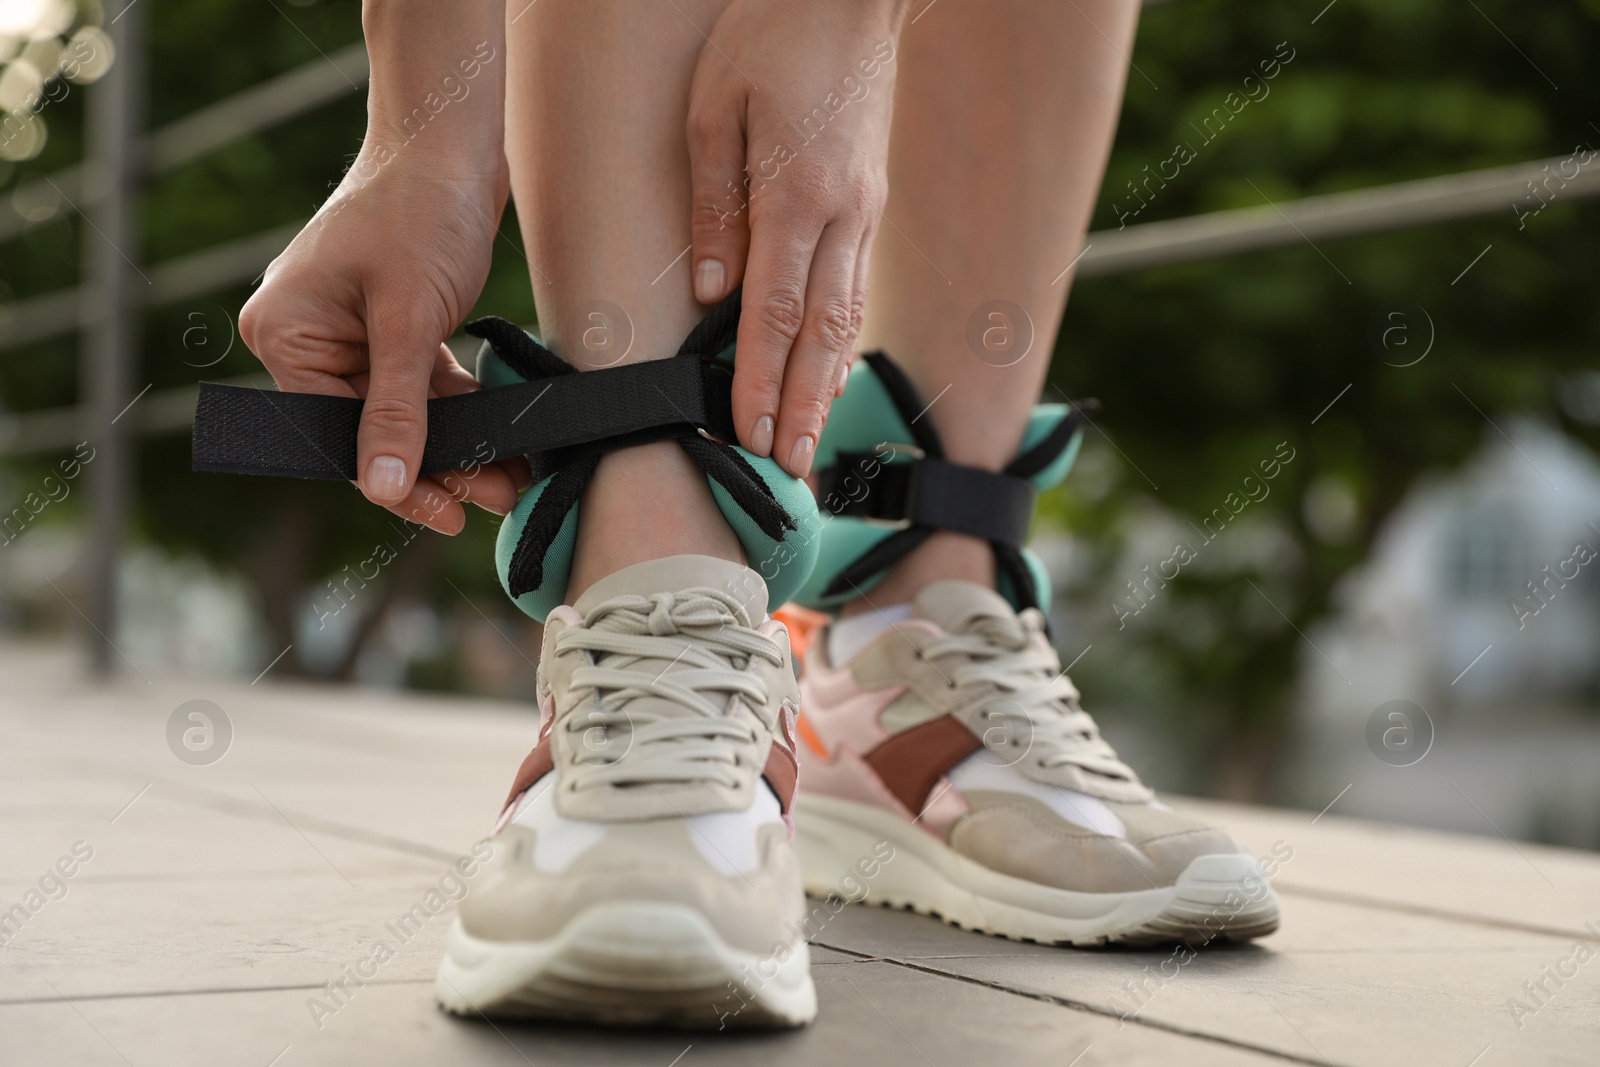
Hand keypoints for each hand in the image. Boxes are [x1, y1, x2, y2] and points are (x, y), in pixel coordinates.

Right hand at [241, 153, 526, 533]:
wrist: (453, 141)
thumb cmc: (419, 210)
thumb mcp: (407, 318)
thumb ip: (395, 406)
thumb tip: (380, 485)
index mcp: (285, 334)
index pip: (336, 434)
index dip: (395, 481)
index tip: (449, 514)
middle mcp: (307, 337)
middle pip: (371, 430)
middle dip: (438, 466)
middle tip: (496, 497)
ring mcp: (349, 332)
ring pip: (405, 414)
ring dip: (459, 444)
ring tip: (512, 477)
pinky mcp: (392, 325)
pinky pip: (423, 385)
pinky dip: (461, 409)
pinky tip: (502, 436)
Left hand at [686, 0, 907, 476]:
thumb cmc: (772, 35)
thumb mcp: (717, 108)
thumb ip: (714, 203)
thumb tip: (716, 291)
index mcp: (799, 195)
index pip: (775, 311)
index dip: (761, 381)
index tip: (748, 435)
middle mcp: (842, 215)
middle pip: (820, 333)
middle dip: (801, 406)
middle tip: (787, 468)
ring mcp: (865, 212)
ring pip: (847, 317)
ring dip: (827, 386)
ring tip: (811, 443)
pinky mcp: (871, 203)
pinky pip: (857, 287)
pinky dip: (844, 340)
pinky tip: (832, 373)